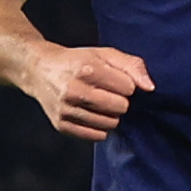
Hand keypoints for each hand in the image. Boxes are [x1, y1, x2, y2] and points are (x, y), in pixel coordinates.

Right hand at [28, 45, 152, 141]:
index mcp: (87, 69)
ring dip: (110, 115)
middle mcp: (74, 90)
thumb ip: (132, 65)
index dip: (126, 84)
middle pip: (120, 108)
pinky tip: (92, 114)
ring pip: (110, 124)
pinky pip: (96, 135)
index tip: (114, 80)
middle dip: (120, 101)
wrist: (40, 70)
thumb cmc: (78, 61)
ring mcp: (66, 109)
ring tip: (99, 103)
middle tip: (107, 93)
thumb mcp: (104, 54)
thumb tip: (150, 88)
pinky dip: (99, 127)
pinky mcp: (61, 124)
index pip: (128, 88)